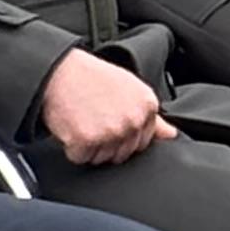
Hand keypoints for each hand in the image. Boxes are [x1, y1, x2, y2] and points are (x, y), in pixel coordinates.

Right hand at [35, 49, 168, 165]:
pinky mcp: (87, 140)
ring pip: (102, 159)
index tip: (110, 120)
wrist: (58, 71)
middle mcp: (132, 119)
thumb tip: (171, 135)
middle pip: (123, 154)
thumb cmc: (90, 77)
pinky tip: (72, 125)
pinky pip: (81, 158)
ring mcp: (111, 131)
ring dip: (89, 146)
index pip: (143, 142)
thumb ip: (152, 117)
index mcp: (147, 105)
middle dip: (107, 143)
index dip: (124, 135)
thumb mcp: (128, 88)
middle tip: (94, 118)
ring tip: (84, 119)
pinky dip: (72, 147)